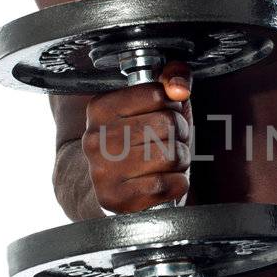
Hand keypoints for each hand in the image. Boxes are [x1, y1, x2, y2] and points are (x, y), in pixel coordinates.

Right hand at [82, 60, 192, 213]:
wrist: (108, 187)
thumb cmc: (138, 143)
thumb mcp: (156, 104)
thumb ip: (172, 77)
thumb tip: (178, 87)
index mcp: (100, 108)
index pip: (156, 94)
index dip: (171, 106)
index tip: (161, 116)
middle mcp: (95, 138)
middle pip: (167, 124)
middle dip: (179, 134)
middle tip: (168, 142)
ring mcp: (101, 171)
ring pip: (170, 155)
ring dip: (180, 160)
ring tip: (167, 162)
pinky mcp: (114, 199)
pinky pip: (166, 185)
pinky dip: (177, 183)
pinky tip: (165, 182)